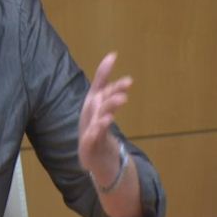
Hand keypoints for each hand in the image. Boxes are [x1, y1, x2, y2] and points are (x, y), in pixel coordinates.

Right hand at [78, 52, 132, 173]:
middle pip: (101, 99)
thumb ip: (110, 90)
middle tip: (129, 82)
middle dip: (113, 90)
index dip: (104, 71)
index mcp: (92, 106)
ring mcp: (88, 129)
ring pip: (99, 115)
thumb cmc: (98, 131)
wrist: (95, 161)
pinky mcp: (89, 145)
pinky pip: (93, 135)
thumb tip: (117, 66)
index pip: (99, 85)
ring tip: (122, 99)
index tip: (113, 56)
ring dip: (109, 106)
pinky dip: (98, 127)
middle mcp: (89, 115)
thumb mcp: (104, 110)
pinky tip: (107, 120)